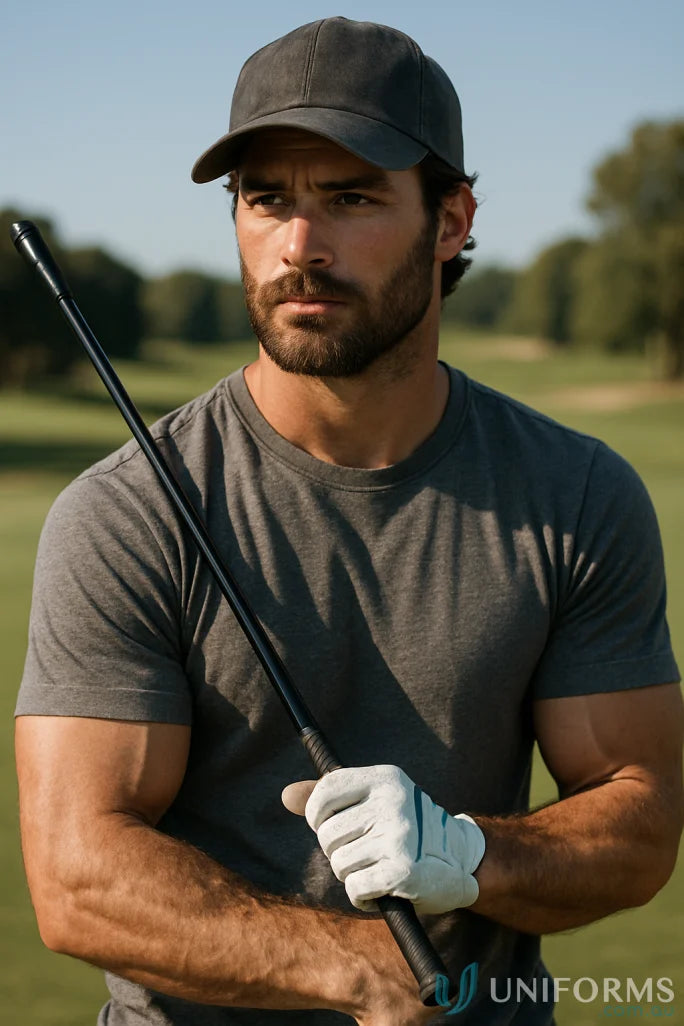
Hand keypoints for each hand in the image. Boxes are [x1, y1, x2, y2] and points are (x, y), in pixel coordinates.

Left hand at [282, 765, 484, 913]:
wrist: (460, 860)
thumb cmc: (405, 829)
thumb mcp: (373, 802)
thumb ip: (329, 798)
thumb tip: (285, 795)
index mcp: (385, 778)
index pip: (326, 789)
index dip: (315, 813)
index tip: (324, 825)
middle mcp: (393, 801)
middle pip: (328, 834)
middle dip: (336, 851)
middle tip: (363, 853)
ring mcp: (399, 835)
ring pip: (339, 863)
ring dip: (351, 876)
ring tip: (375, 870)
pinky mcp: (404, 869)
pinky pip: (355, 888)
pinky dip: (361, 897)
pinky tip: (379, 890)